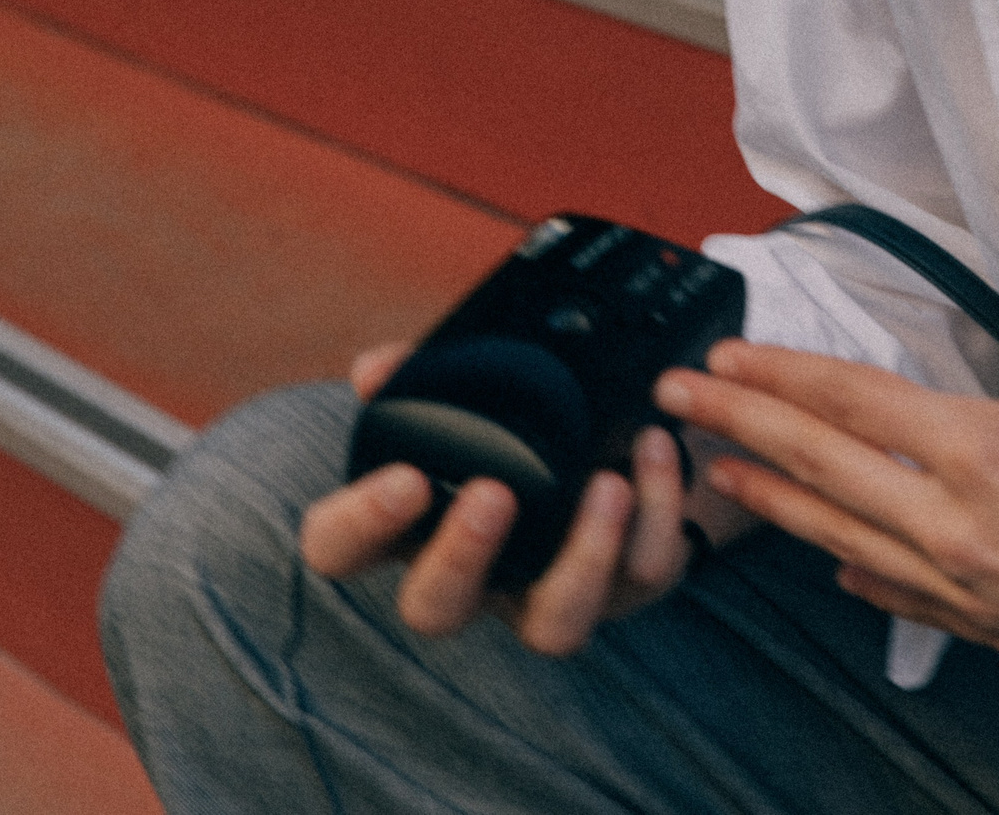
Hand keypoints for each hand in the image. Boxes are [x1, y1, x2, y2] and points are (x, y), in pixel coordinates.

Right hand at [297, 343, 695, 654]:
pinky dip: (658, 510)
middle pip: (435, 609)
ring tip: (605, 485)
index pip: (340, 549)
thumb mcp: (463, 392)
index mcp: (413, 525)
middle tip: (492, 495)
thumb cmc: (510, 426)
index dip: (358, 525)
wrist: (605, 438)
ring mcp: (547, 592)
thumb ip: (419, 377)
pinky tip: (654, 449)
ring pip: (553, 626)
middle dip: (459, 557)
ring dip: (583, 557)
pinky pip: (643, 573)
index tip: (404, 477)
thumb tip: (377, 371)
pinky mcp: (624, 587)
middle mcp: (475, 576)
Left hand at [654, 304, 998, 701]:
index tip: (726, 354)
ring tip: (719, 471)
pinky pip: (895, 595)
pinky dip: (850, 568)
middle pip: (819, 461)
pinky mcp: (986, 629)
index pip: (852, 397)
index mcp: (986, 448)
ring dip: (770, 498)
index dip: (779, 371)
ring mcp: (962, 583)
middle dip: (737, 423)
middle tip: (677, 397)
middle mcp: (954, 520)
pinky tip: (826, 559)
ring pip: (838, 533)